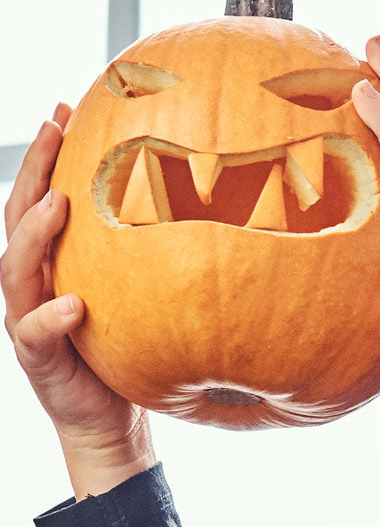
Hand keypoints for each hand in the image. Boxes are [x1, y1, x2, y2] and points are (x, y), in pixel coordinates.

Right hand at [2, 104, 150, 453]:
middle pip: (19, 217)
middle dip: (33, 171)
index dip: (48, 154)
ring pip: (14, 269)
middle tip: (51, 129)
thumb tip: (214, 193)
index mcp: (57, 261)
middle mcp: (35, 283)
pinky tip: (75, 304)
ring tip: (59, 203)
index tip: (64, 108)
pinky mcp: (39, 360)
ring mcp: (30, 319)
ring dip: (35, 234)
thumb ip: (155, 247)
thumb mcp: (145, 285)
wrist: (113, 418)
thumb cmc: (134, 342)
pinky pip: (35, 334)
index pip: (44, 196)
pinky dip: (52, 317)